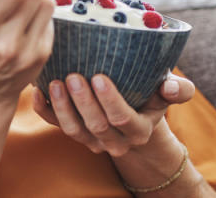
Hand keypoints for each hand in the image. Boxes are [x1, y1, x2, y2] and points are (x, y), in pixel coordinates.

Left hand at [31, 72, 194, 156]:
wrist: (134, 115)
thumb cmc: (150, 96)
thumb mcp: (167, 93)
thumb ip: (178, 90)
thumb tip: (171, 87)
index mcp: (138, 130)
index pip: (123, 119)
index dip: (110, 101)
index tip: (99, 77)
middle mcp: (114, 140)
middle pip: (96, 126)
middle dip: (83, 102)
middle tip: (73, 75)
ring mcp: (91, 139)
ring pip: (73, 130)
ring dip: (62, 106)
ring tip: (55, 82)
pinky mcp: (72, 131)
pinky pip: (53, 124)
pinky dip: (43, 109)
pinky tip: (36, 89)